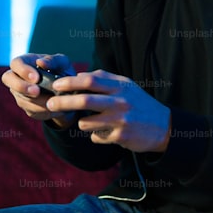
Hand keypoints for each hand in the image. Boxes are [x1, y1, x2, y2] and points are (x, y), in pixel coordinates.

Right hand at [1, 53, 77, 126]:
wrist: (67, 90)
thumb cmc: (61, 70)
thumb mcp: (61, 63)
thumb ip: (52, 60)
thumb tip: (40, 62)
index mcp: (25, 62)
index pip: (16, 63)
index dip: (23, 71)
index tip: (36, 78)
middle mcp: (17, 77)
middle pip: (7, 79)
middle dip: (21, 87)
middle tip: (36, 91)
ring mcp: (20, 93)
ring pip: (21, 99)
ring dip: (36, 101)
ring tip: (52, 100)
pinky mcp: (27, 107)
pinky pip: (31, 111)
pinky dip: (43, 110)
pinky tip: (53, 106)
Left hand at [45, 69, 171, 152]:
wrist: (163, 127)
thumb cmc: (139, 103)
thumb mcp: (126, 86)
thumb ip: (104, 79)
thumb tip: (79, 76)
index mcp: (120, 86)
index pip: (90, 80)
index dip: (69, 82)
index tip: (56, 85)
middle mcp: (120, 102)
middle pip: (83, 100)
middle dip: (62, 102)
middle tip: (49, 104)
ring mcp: (120, 120)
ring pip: (85, 122)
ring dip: (81, 122)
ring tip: (89, 121)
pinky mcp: (120, 137)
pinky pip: (95, 137)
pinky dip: (95, 135)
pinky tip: (106, 132)